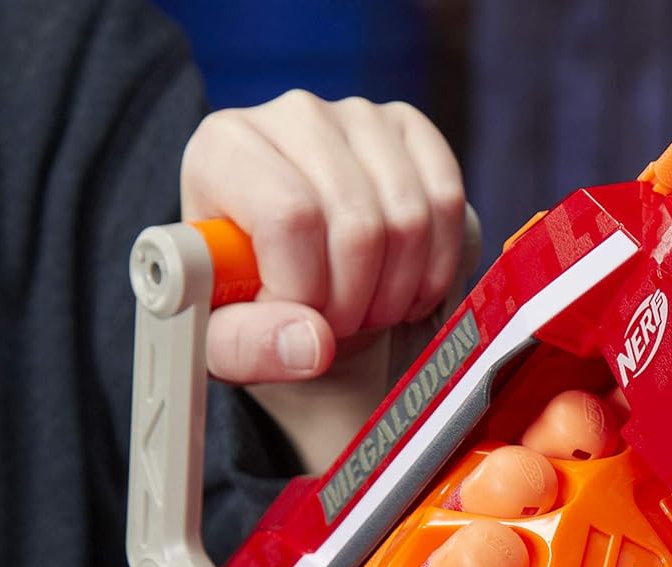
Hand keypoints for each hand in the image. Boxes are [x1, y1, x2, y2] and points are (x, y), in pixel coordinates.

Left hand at [181, 93, 469, 472]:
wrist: (294, 289)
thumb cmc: (249, 308)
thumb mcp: (223, 342)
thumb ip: (249, 346)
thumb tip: (313, 343)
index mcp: (223, 149)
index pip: (290, 218)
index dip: (308, 293)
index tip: (300, 321)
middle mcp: (290, 115)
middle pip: (357, 224)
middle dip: (357, 302)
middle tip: (339, 325)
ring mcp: (357, 116)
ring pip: (408, 219)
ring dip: (397, 292)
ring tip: (367, 309)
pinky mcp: (409, 130)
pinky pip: (447, 202)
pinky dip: (437, 266)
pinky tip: (407, 288)